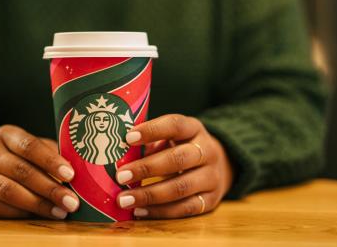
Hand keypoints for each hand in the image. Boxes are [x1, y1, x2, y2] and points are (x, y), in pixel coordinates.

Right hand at [0, 125, 79, 219]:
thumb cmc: (11, 155)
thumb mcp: (26, 147)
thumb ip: (49, 154)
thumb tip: (80, 169)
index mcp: (5, 134)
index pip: (28, 145)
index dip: (50, 160)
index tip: (70, 175)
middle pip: (20, 170)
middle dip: (49, 188)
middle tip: (72, 202)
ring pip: (6, 190)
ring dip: (36, 203)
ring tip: (59, 212)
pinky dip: (18, 212)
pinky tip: (37, 215)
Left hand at [115, 114, 233, 218]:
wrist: (219, 165)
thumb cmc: (181, 147)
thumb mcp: (171, 137)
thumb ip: (149, 142)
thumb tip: (117, 153)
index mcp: (193, 129)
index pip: (174, 125)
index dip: (152, 130)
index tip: (127, 138)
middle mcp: (207, 151)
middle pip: (178, 159)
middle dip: (147, 168)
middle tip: (120, 176)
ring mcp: (212, 176)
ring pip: (181, 187)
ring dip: (149, 194)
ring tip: (124, 199)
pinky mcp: (211, 200)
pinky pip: (185, 208)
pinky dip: (160, 211)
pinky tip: (139, 211)